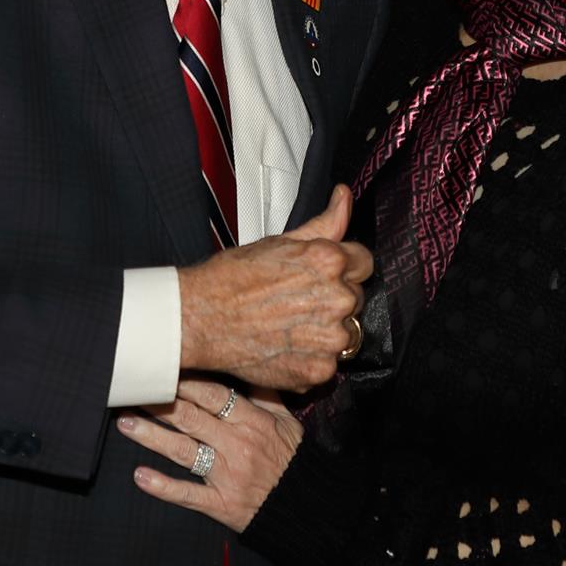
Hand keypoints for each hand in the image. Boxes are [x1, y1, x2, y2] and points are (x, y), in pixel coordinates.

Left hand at [119, 379, 303, 531]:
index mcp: (252, 422)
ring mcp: (226, 475)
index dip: (185, 381)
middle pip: (191, 418)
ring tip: (125, 423)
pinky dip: (163, 486)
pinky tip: (140, 476)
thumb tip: (247, 366)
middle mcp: (236, 445)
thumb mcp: (287, 423)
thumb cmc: (293, 461)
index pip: (213, 395)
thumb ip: (265, 396)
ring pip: (183, 451)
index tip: (162, 368)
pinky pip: (187, 494)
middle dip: (159, 402)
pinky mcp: (219, 503)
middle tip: (133, 389)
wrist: (304, 508)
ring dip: (151, 436)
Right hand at [177, 185, 368, 391]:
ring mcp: (330, 338)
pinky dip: (311, 358)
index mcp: (330, 261)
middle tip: (296, 301)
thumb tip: (345, 196)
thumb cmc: (233, 278)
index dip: (343, 268)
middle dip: (333, 299)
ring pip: (346, 332)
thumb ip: (324, 222)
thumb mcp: (281, 241)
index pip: (364, 262)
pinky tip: (285, 346)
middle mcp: (337, 299)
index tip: (322, 276)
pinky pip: (329, 362)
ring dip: (326, 331)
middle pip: (355, 298)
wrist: (201, 318)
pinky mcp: (319, 369)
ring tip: (289, 325)